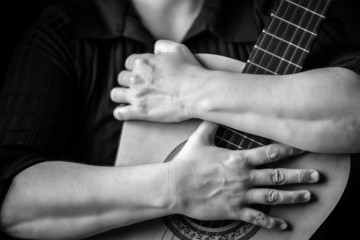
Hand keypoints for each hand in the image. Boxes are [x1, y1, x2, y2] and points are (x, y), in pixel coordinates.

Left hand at [111, 40, 211, 121]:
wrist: (197, 92)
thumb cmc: (190, 71)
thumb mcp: (178, 49)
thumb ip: (162, 45)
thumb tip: (154, 49)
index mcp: (142, 61)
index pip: (128, 63)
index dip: (136, 68)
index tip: (144, 74)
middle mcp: (135, 77)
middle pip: (121, 78)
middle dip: (130, 81)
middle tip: (141, 86)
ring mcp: (136, 95)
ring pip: (115, 94)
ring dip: (121, 95)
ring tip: (130, 98)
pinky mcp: (140, 112)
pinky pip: (119, 113)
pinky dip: (121, 112)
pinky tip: (126, 111)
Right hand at [167, 121, 318, 230]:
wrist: (177, 186)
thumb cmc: (188, 162)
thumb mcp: (199, 139)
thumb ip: (211, 125)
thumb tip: (214, 110)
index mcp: (239, 159)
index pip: (270, 153)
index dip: (289, 149)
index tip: (303, 147)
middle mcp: (245, 177)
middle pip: (278, 176)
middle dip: (300, 175)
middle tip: (317, 176)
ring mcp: (241, 195)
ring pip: (273, 196)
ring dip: (293, 196)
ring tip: (308, 196)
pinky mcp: (234, 210)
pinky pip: (256, 217)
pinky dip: (271, 222)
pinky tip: (284, 225)